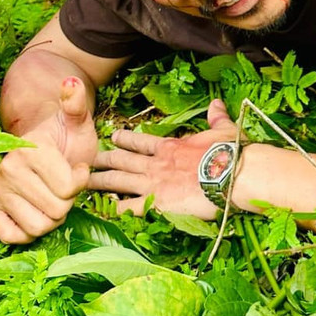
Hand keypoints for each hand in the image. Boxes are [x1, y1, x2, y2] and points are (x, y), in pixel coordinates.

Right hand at [0, 75, 97, 243]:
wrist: (43, 146)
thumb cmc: (65, 138)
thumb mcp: (77, 121)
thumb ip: (76, 104)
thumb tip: (70, 84)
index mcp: (31, 149)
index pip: (69, 189)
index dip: (79, 183)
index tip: (75, 169)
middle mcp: (7, 168)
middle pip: (55, 213)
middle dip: (66, 204)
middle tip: (61, 187)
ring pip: (37, 229)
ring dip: (49, 219)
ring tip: (48, 198)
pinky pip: (11, 237)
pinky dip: (26, 233)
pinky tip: (31, 213)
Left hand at [89, 99, 238, 219]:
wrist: (232, 174)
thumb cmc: (230, 152)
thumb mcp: (223, 130)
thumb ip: (216, 118)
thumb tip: (217, 103)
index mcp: (169, 147)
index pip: (140, 141)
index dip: (124, 139)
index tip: (112, 136)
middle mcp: (155, 164)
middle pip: (122, 161)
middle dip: (103, 160)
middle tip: (87, 159)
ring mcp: (153, 184)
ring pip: (118, 182)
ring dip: (100, 182)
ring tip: (84, 182)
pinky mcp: (156, 203)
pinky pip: (129, 208)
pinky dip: (114, 209)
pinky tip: (102, 211)